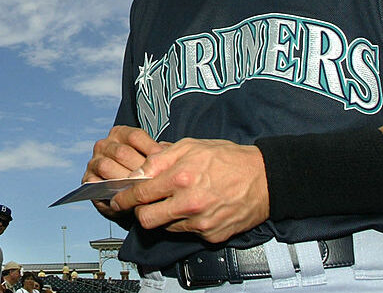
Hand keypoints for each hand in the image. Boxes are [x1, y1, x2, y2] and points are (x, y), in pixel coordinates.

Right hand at [82, 126, 162, 216]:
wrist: (132, 203)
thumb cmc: (144, 178)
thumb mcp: (154, 164)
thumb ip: (161, 157)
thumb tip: (169, 153)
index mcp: (120, 134)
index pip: (135, 136)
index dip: (151, 150)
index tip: (166, 163)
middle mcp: (104, 145)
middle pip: (122, 153)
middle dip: (139, 169)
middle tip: (155, 181)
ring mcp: (94, 162)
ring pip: (107, 166)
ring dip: (124, 180)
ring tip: (141, 190)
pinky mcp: (87, 180)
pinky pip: (96, 184)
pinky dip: (110, 191)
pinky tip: (126, 198)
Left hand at [109, 138, 268, 242]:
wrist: (265, 179)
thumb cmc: (228, 159)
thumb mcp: (192, 146)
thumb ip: (161, 158)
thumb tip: (138, 170)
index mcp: (181, 177)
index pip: (140, 194)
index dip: (124, 198)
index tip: (117, 199)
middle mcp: (189, 203)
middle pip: (146, 219)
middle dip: (139, 212)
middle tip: (142, 204)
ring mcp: (201, 222)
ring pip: (165, 226)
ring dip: (164, 216)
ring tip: (175, 201)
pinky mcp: (212, 235)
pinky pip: (187, 232)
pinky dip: (185, 222)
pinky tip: (195, 208)